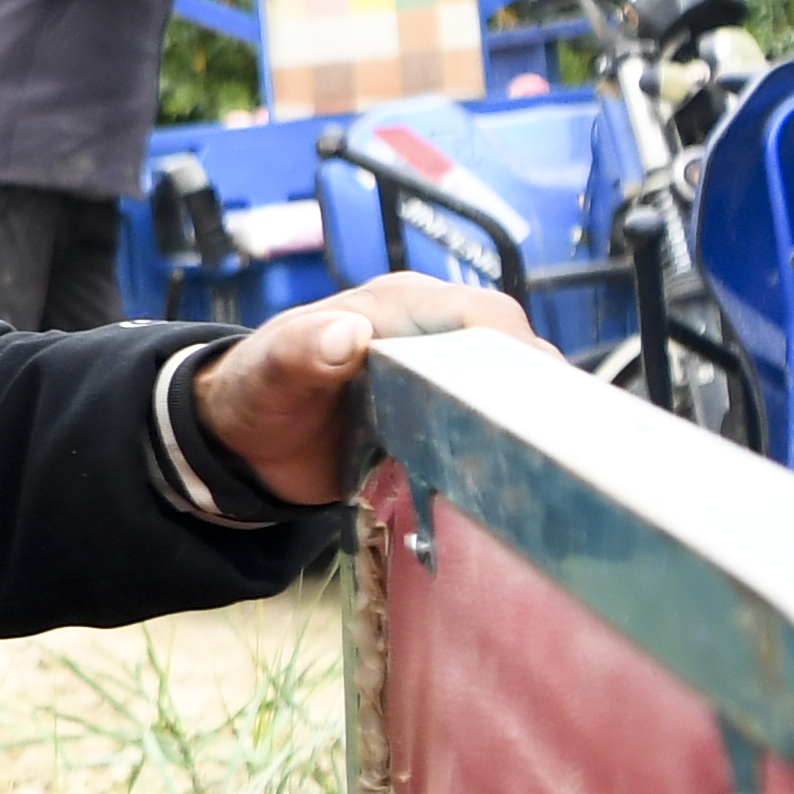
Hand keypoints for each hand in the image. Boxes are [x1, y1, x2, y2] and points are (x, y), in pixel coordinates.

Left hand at [189, 277, 543, 507]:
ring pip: (509, 393)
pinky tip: (520, 488)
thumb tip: (347, 334)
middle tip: (554, 452)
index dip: (516, 354)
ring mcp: (442, 378)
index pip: (483, 315)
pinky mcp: (442, 419)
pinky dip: (503, 452)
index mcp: (400, 305)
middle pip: (512, 355)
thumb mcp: (265, 375)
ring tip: (547, 474)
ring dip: (527, 428)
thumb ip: (299, 353)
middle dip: (538, 397)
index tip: (538, 402)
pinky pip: (487, 428)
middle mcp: (433, 334)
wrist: (239, 442)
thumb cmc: (252, 394)